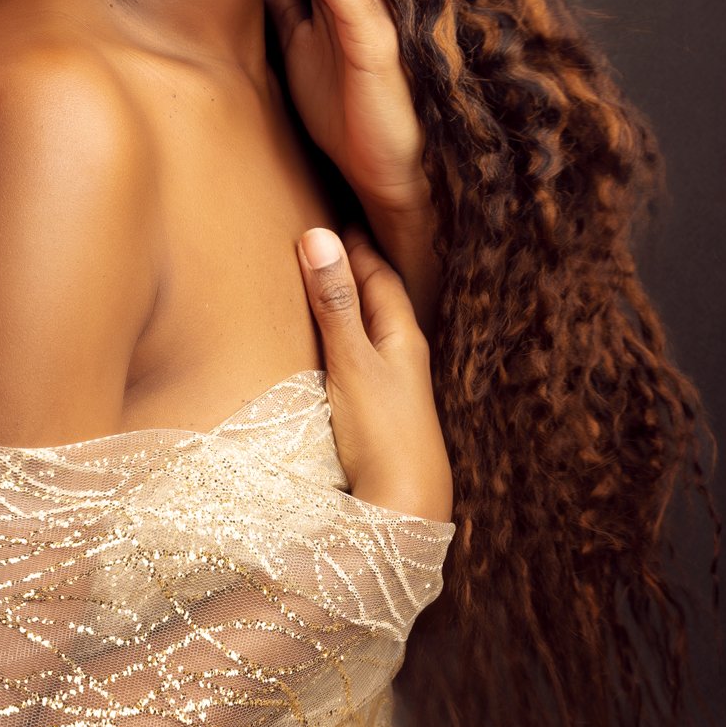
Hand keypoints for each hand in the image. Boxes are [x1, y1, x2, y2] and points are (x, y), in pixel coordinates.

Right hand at [296, 226, 452, 522]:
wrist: (405, 508)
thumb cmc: (383, 433)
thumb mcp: (353, 361)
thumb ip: (335, 303)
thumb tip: (319, 237)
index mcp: (403, 336)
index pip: (379, 276)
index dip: (357, 247)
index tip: (338, 218)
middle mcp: (403, 358)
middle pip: (379, 302)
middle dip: (355, 272)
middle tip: (329, 243)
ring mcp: (394, 389)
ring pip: (371, 333)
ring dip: (350, 308)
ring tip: (326, 290)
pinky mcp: (380, 415)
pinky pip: (361, 361)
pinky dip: (345, 342)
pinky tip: (332, 353)